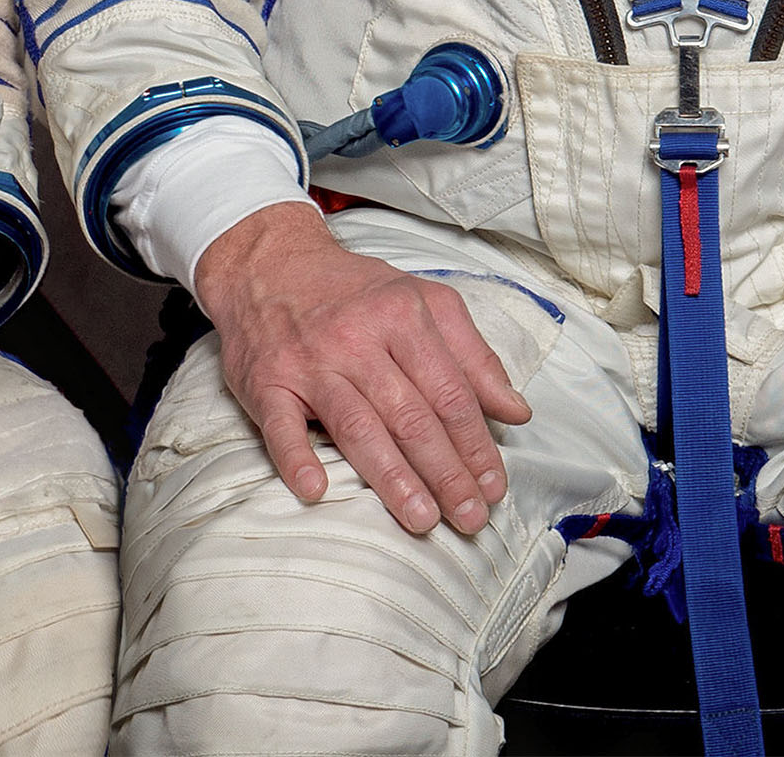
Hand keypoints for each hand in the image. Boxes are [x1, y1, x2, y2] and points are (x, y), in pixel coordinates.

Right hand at [194, 202, 529, 535]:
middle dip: (446, 473)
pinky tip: (316, 489)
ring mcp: (310, 363)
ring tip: (422, 519)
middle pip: (411, 417)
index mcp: (403, 315)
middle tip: (471, 518)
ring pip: (358, 427)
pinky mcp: (267, 383)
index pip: (450, 392)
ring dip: (392, 478)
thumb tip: (516, 411)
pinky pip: (281, 427)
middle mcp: (357, 339)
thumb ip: (473, 355)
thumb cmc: (354, 291)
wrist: (268, 264)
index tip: (494, 485)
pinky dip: (296, 459)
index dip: (476, 444)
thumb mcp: (423, 301)